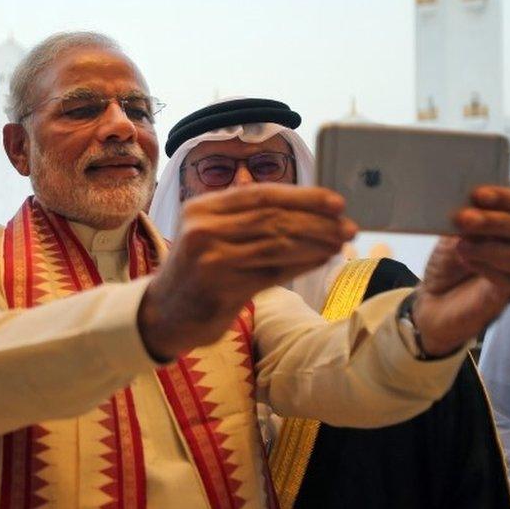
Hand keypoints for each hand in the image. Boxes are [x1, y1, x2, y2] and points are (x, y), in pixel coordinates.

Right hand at [139, 183, 356, 360]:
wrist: (162, 314)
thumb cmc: (195, 272)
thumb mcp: (209, 233)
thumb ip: (245, 217)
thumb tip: (307, 207)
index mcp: (201, 207)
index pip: (261, 194)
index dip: (303, 196)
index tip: (336, 202)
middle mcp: (203, 229)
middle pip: (272, 217)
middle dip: (317, 221)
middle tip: (347, 227)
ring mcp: (210, 259)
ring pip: (276, 243)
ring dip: (316, 243)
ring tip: (340, 243)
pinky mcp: (221, 288)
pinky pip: (273, 272)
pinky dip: (302, 264)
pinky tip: (321, 260)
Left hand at [414, 186, 509, 355]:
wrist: (431, 300)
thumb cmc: (447, 264)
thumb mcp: (452, 234)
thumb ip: (465, 218)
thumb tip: (468, 200)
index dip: (507, 198)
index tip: (478, 194)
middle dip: (500, 222)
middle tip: (465, 219)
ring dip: (494, 248)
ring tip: (461, 245)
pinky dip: (490, 269)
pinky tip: (467, 262)